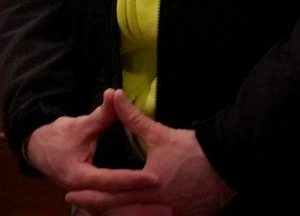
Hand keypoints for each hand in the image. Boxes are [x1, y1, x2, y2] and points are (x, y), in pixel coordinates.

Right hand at [26, 89, 159, 205]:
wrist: (39, 151)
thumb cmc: (59, 137)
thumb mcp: (80, 125)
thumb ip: (101, 115)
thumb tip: (115, 94)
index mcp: (78, 176)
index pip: (110, 180)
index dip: (133, 179)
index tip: (155, 178)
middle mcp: (82, 193)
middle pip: (115, 202)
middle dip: (141, 204)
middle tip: (167, 203)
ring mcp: (86, 200)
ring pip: (115, 211)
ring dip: (138, 212)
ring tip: (165, 211)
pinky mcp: (92, 202)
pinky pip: (113, 210)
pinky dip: (130, 211)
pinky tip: (150, 212)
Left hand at [65, 91, 233, 215]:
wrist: (227, 164)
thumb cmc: (192, 149)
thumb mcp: (160, 133)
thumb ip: (133, 118)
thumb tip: (115, 96)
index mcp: (149, 184)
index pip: (113, 193)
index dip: (90, 195)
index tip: (72, 194)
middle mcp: (159, 204)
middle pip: (122, 212)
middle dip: (98, 209)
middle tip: (79, 205)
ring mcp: (173, 213)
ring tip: (101, 212)